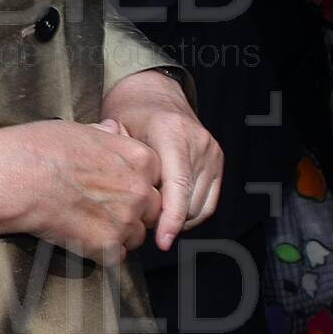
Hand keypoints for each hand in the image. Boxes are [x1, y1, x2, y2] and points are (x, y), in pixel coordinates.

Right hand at [0, 117, 162, 265]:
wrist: (16, 178)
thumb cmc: (40, 148)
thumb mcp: (80, 129)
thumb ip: (106, 136)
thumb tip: (111, 131)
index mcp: (139, 158)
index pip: (157, 177)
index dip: (137, 182)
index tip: (119, 185)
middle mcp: (139, 191)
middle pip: (152, 209)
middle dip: (134, 210)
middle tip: (102, 206)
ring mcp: (125, 221)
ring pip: (136, 236)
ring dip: (119, 233)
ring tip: (88, 222)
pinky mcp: (106, 247)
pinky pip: (116, 256)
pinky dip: (101, 251)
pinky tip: (80, 236)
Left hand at [102, 68, 221, 248]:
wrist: (153, 92)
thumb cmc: (130, 112)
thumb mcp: (117, 130)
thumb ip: (118, 160)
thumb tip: (114, 197)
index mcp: (171, 132)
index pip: (177, 185)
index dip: (170, 218)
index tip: (162, 241)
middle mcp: (197, 142)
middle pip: (190, 201)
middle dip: (168, 221)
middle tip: (142, 225)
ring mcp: (211, 151)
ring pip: (201, 206)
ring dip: (179, 220)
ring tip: (153, 217)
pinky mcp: (217, 160)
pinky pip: (209, 201)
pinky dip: (191, 213)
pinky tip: (171, 213)